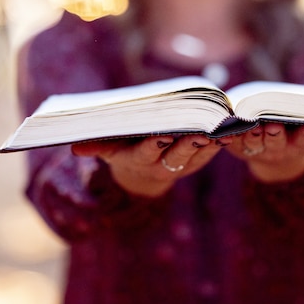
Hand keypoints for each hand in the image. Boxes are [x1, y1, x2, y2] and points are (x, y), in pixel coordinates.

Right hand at [71, 134, 231, 196]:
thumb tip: (75, 147)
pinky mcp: (196, 162)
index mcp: (137, 159)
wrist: (142, 173)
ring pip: (195, 155)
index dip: (154, 146)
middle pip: (176, 156)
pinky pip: (209, 153)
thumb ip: (95, 146)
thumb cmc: (121, 149)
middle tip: (199, 132)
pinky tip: (228, 132)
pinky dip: (219, 143)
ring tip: (218, 130)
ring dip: (207, 144)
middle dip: (187, 144)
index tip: (161, 135)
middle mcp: (160, 165)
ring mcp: (180, 166)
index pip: (146, 153)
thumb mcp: (107, 149)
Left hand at [226, 123, 303, 182]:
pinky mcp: (236, 146)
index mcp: (301, 143)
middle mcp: (278, 147)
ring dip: (251, 134)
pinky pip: (230, 140)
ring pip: (253, 141)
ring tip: (249, 124)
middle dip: (277, 134)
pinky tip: (225, 125)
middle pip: (277, 141)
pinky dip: (227, 134)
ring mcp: (257, 148)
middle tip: (275, 126)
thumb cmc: (303, 136)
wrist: (274, 157)